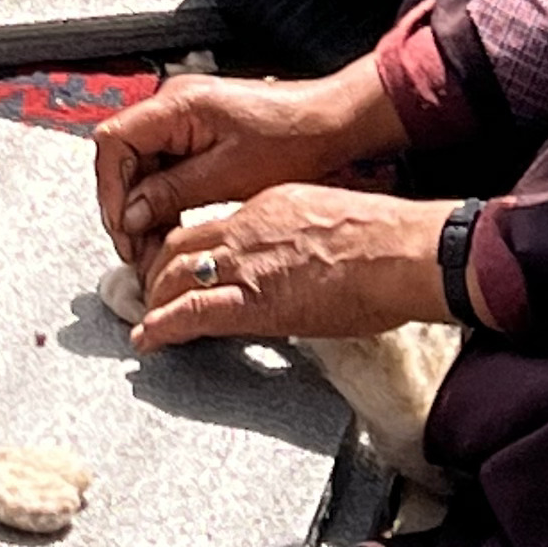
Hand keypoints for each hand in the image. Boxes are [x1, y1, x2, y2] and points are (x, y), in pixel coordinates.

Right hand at [95, 63, 402, 252]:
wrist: (330, 124)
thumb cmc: (292, 140)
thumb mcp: (228, 176)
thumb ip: (172, 192)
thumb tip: (130, 214)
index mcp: (176, 104)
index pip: (114, 141)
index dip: (111, 189)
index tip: (123, 227)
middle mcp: (172, 104)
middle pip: (124, 156)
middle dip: (125, 205)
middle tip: (135, 250)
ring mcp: (183, 118)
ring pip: (141, 166)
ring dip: (143, 207)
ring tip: (151, 249)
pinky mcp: (196, 133)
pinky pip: (163, 167)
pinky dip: (162, 199)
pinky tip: (169, 229)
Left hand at [137, 185, 453, 345]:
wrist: (400, 251)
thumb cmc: (382, 241)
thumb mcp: (324, 222)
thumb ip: (294, 240)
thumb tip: (291, 264)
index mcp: (265, 208)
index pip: (205, 228)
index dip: (180, 249)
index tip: (173, 265)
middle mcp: (244, 230)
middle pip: (177, 247)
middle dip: (155, 272)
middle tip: (149, 294)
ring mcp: (247, 265)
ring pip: (174, 276)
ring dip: (154, 300)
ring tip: (147, 319)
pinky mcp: (255, 302)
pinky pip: (192, 311)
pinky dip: (162, 326)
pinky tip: (148, 338)